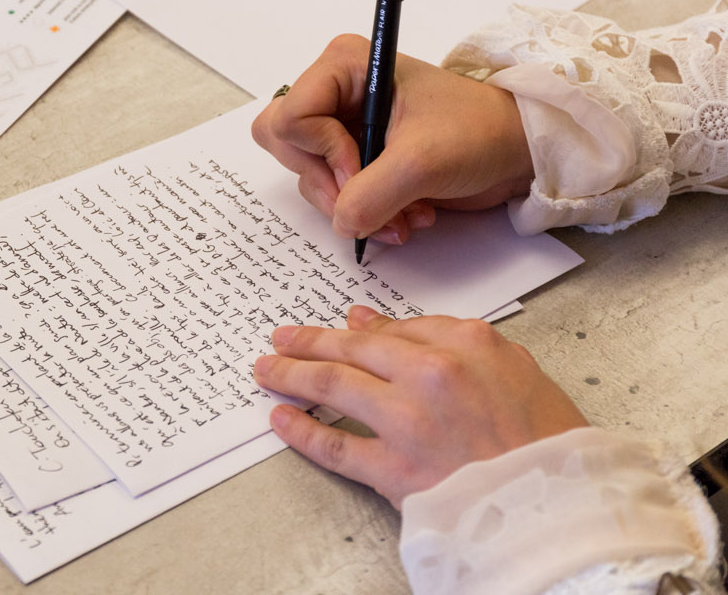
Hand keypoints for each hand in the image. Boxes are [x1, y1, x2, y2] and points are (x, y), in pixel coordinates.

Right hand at [251, 34, 533, 245]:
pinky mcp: (354, 155)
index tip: (361, 168)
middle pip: (288, 148)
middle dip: (330, 184)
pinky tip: (404, 213)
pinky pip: (332, 192)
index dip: (321, 153)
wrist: (516, 151)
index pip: (289, 118)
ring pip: (307, 177)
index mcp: (344, 67)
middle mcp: (334, 92)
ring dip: (353, 205)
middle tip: (370, 197)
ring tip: (403, 214)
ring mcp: (342, 126)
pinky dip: (363, 211)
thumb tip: (340, 223)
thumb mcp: (422, 162)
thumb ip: (370, 195)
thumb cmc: (478, 132)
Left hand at [253, 305, 587, 507]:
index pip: (397, 328)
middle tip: (282, 339)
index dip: (361, 328)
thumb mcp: (518, 374)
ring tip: (267, 370)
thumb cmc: (551, 446)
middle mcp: (431, 373)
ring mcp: (409, 420)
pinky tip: (281, 419)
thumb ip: (457, 344)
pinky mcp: (395, 469)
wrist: (566, 508)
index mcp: (468, 344)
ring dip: (293, 375)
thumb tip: (388, 325)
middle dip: (309, 341)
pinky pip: (336, 446)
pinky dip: (302, 431)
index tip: (340, 326)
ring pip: (334, 386)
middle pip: (353, 348)